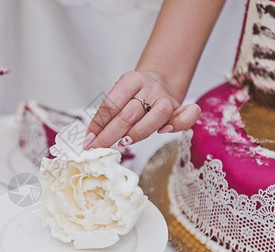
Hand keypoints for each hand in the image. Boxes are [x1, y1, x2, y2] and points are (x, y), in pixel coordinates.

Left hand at [84, 71, 200, 148]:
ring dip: (138, 132)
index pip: (111, 104)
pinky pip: (187, 116)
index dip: (98, 125)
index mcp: (131, 80)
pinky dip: (177, 125)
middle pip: (129, 113)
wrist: (158, 82)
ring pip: (158, 114)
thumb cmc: (133, 96)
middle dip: (110, 135)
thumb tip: (90, 139)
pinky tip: (163, 131)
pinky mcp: (180, 109)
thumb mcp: (118, 98)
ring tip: (124, 142)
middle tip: (98, 149)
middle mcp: (150, 87)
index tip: (88, 141)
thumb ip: (107, 115)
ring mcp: (166, 98)